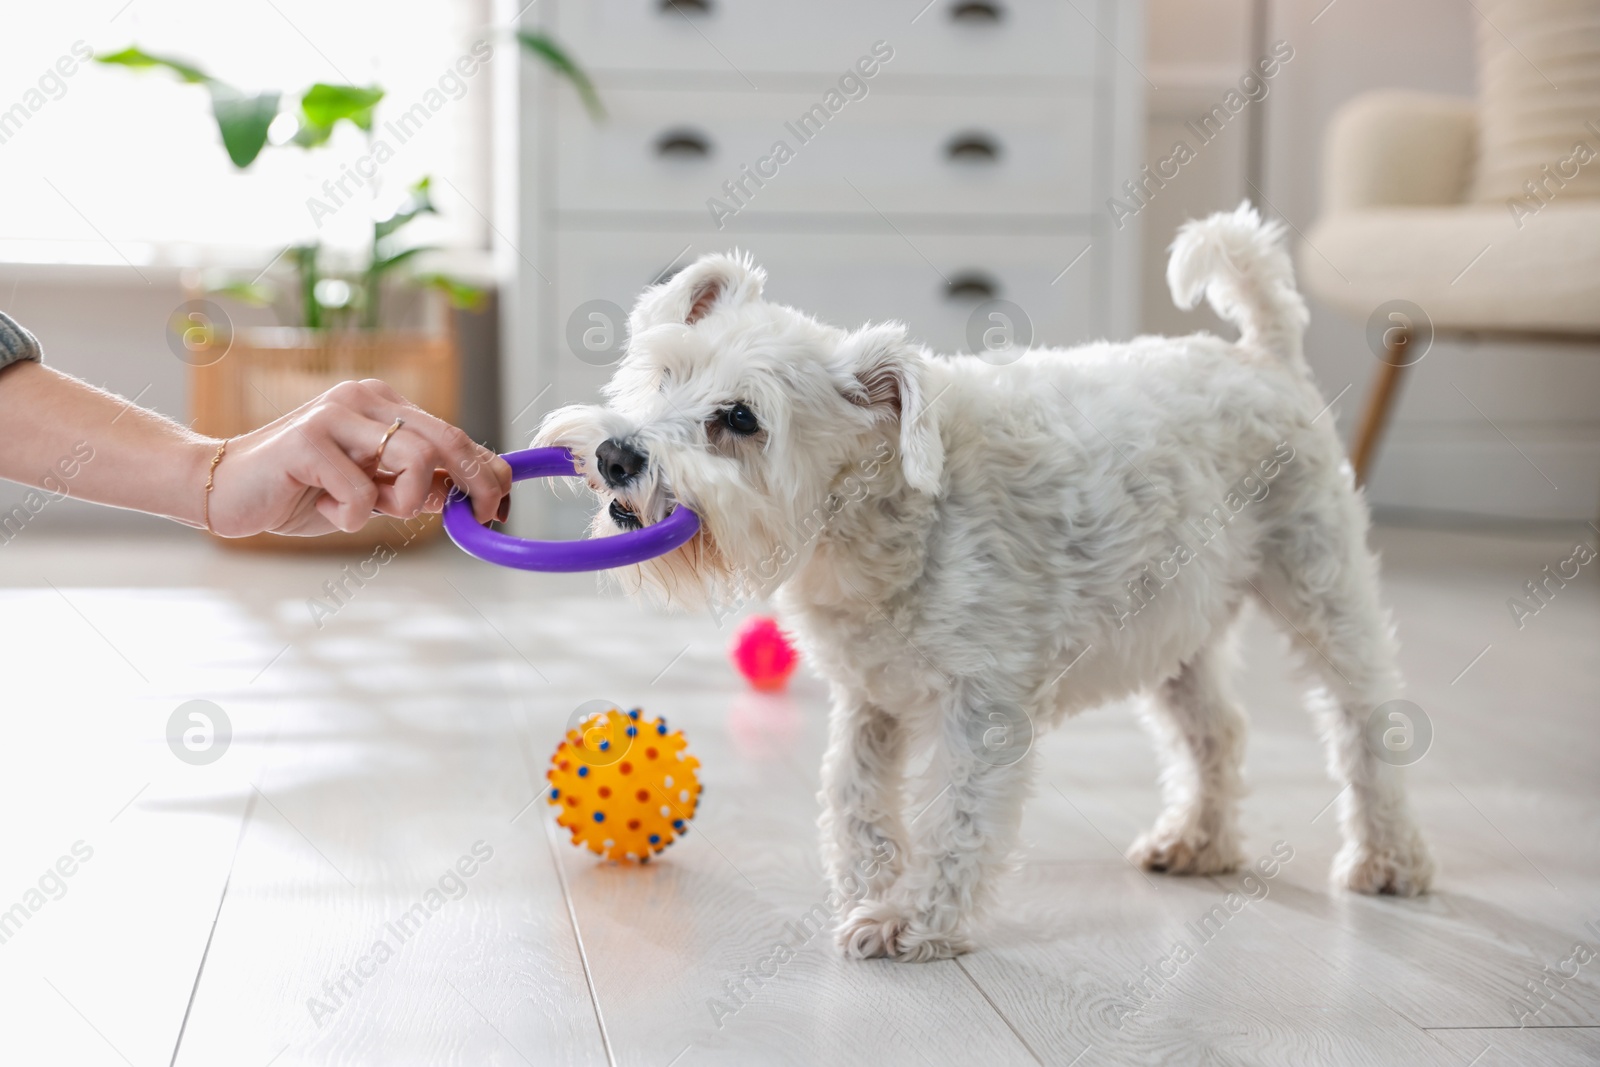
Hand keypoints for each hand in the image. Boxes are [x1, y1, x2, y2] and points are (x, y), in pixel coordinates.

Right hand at [203, 379, 512, 536]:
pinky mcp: (307, 441)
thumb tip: (463, 494)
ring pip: (416, 459)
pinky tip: (319, 507)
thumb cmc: (298, 490)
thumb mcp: (367, 491)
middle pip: (445, 439)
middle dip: (475, 483)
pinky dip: (350, 515)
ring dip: (405, 499)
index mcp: (380, 405)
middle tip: (481, 517)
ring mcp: (334, 415)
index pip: (452, 433)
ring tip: (365, 508)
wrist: (221, 488)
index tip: (501, 504)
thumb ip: (410, 487)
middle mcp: (362, 399)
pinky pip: (361, 491)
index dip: (486, 469)